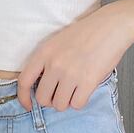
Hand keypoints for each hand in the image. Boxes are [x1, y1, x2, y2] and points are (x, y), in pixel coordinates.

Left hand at [16, 3, 133, 111]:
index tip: (29, 106)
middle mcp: (54, 63)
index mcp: (44, 52)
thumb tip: (42, 86)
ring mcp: (70, 73)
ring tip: (74, 88)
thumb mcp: (57, 42)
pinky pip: (77, 105)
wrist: (110, 26)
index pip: (24, 81)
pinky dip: (80, 101)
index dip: (23, 97)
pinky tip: (84, 89)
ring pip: (60, 105)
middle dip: (51, 100)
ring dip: (67, 101)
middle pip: (43, 98)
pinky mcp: (88, 81)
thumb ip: (47, 61)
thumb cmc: (85, 33)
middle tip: (60, 92)